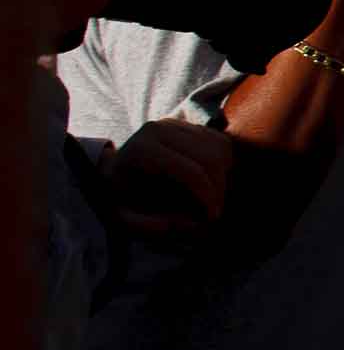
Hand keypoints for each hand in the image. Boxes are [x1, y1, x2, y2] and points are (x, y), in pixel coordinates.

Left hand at [98, 117, 233, 237]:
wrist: (113, 174)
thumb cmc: (120, 198)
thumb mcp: (124, 217)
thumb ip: (152, 226)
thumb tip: (192, 224)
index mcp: (141, 150)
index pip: (190, 171)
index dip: (208, 196)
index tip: (211, 218)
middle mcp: (158, 129)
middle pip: (210, 158)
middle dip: (218, 188)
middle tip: (213, 212)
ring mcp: (174, 124)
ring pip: (220, 148)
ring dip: (224, 177)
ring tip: (210, 197)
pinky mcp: (188, 124)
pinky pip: (221, 142)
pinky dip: (224, 164)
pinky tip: (210, 181)